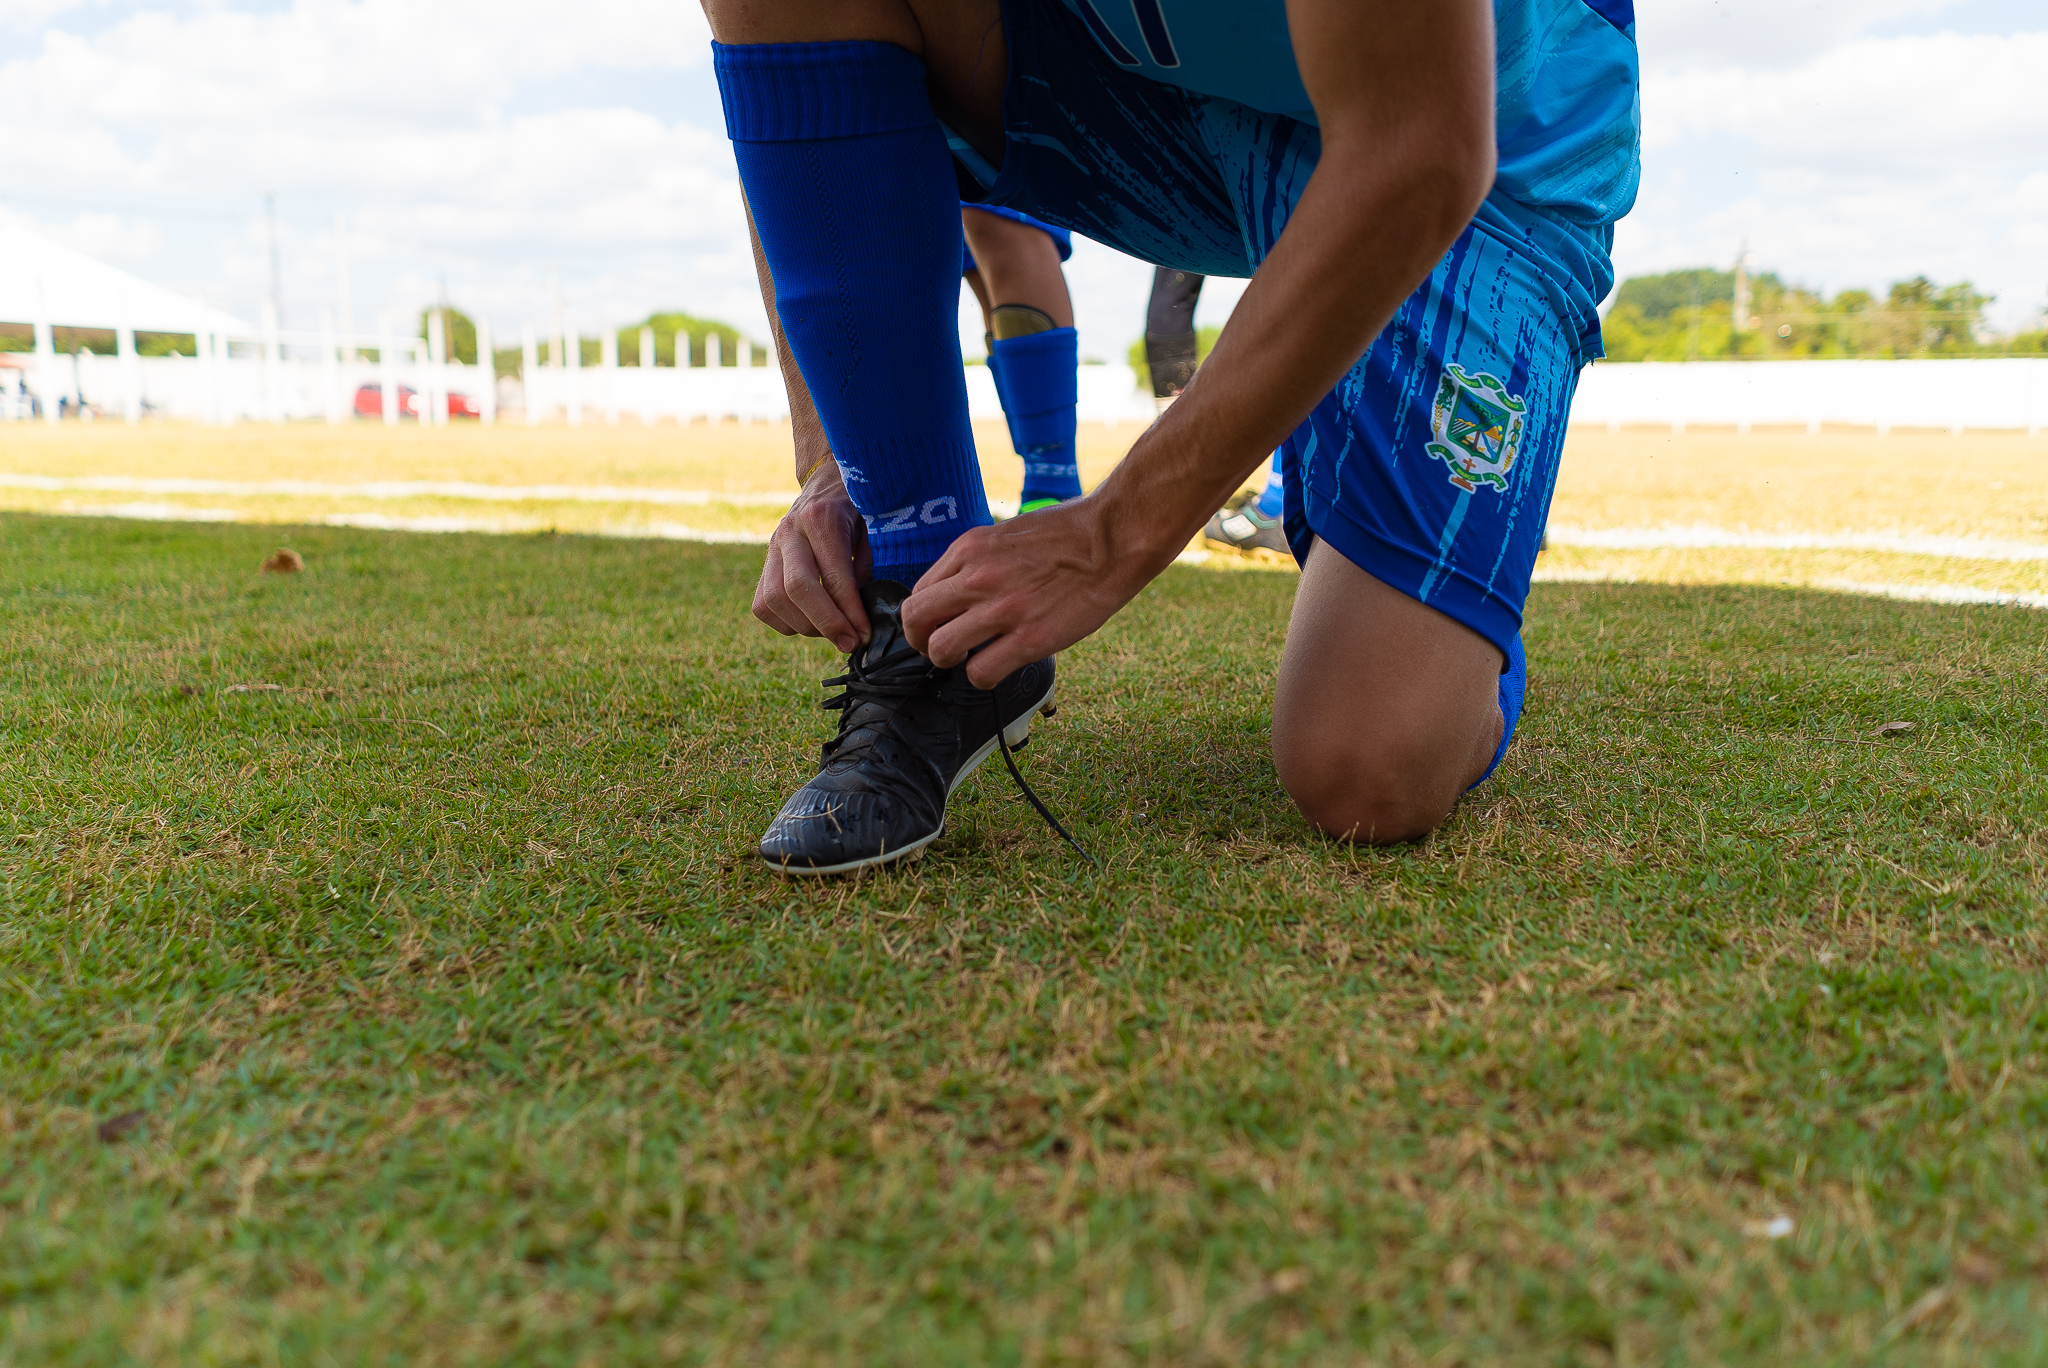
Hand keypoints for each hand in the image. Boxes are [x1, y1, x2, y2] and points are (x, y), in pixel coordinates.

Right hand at [752, 461, 872, 652]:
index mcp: (821, 519)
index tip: (864, 635)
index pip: (832, 575)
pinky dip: (787, 623)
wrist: (821, 488)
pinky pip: (763, 606)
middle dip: (825, 624)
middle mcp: (789, 532)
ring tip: (832, 631)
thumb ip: (862, 572)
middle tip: (849, 643)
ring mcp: (770, 548)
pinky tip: (810, 622)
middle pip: (796, 588)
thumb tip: (856, 618)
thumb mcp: (867, 534)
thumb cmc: (850, 516)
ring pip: (775, 600)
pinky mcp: (761, 565)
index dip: (848, 611)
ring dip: (806, 626)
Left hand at [902, 495, 1166, 687]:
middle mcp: (976, 577)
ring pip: (941, 649)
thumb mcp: (1006, 534)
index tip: (940, 626)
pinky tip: (998, 669)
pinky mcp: (1028, 638)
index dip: (926, 617)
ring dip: (949, 661)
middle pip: (917, 620)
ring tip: (970, 659)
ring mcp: (1001, 609)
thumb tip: (960, 591)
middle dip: (922, 642)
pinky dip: (982, 678)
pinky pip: (980, 672)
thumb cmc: (1068, 534)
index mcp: (969, 549)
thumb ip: (978, 562)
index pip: (919, 592)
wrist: (1112, 538)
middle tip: (940, 650)